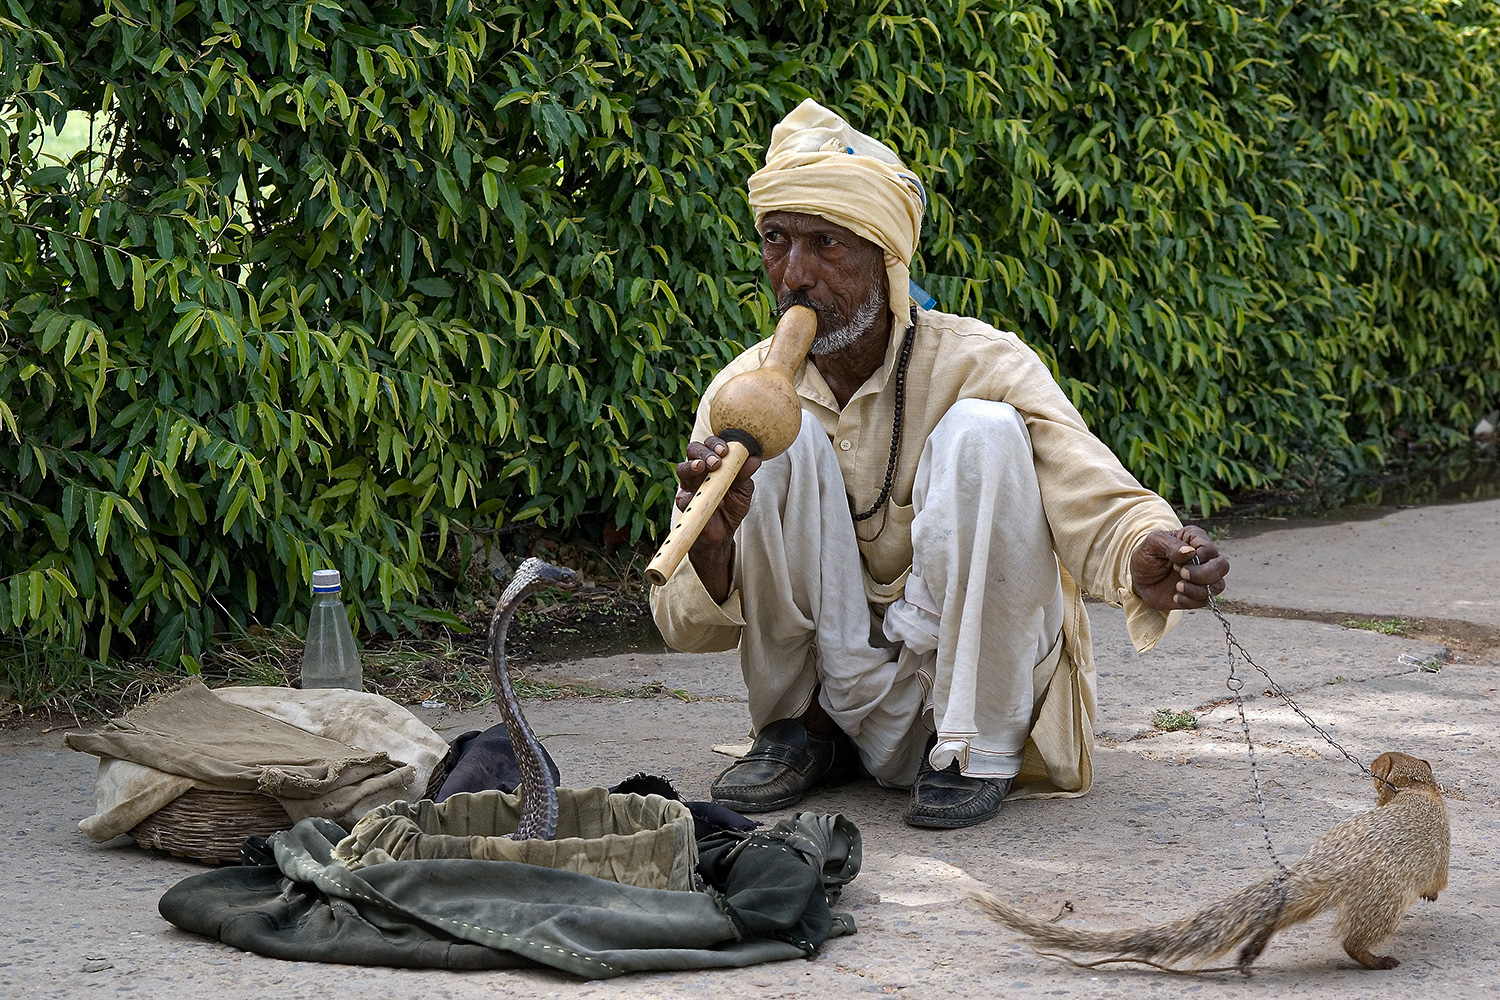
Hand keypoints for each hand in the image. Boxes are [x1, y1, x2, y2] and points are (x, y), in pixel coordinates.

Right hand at [674, 436, 760, 601]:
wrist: (722, 534)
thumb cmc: (732, 508)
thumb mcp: (743, 490)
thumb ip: (745, 474)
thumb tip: (754, 459)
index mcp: (713, 463)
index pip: (710, 445)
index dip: (716, 443)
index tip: (726, 450)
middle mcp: (698, 471)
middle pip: (693, 450)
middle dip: (704, 452)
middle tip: (716, 461)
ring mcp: (689, 486)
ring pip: (682, 469)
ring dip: (692, 465)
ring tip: (702, 467)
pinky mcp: (684, 504)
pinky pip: (682, 496)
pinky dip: (690, 493)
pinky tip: (699, 495)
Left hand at [1130, 525, 1228, 611]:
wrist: (1138, 579)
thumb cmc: (1146, 556)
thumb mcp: (1152, 544)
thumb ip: (1170, 545)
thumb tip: (1190, 552)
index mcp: (1195, 539)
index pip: (1210, 549)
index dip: (1197, 558)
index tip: (1176, 562)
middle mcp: (1204, 558)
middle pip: (1222, 566)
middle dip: (1203, 574)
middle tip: (1182, 574)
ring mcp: (1203, 577)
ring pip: (1218, 585)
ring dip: (1197, 589)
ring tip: (1177, 586)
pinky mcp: (1199, 594)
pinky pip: (1206, 601)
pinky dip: (1190, 601)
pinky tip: (1175, 596)